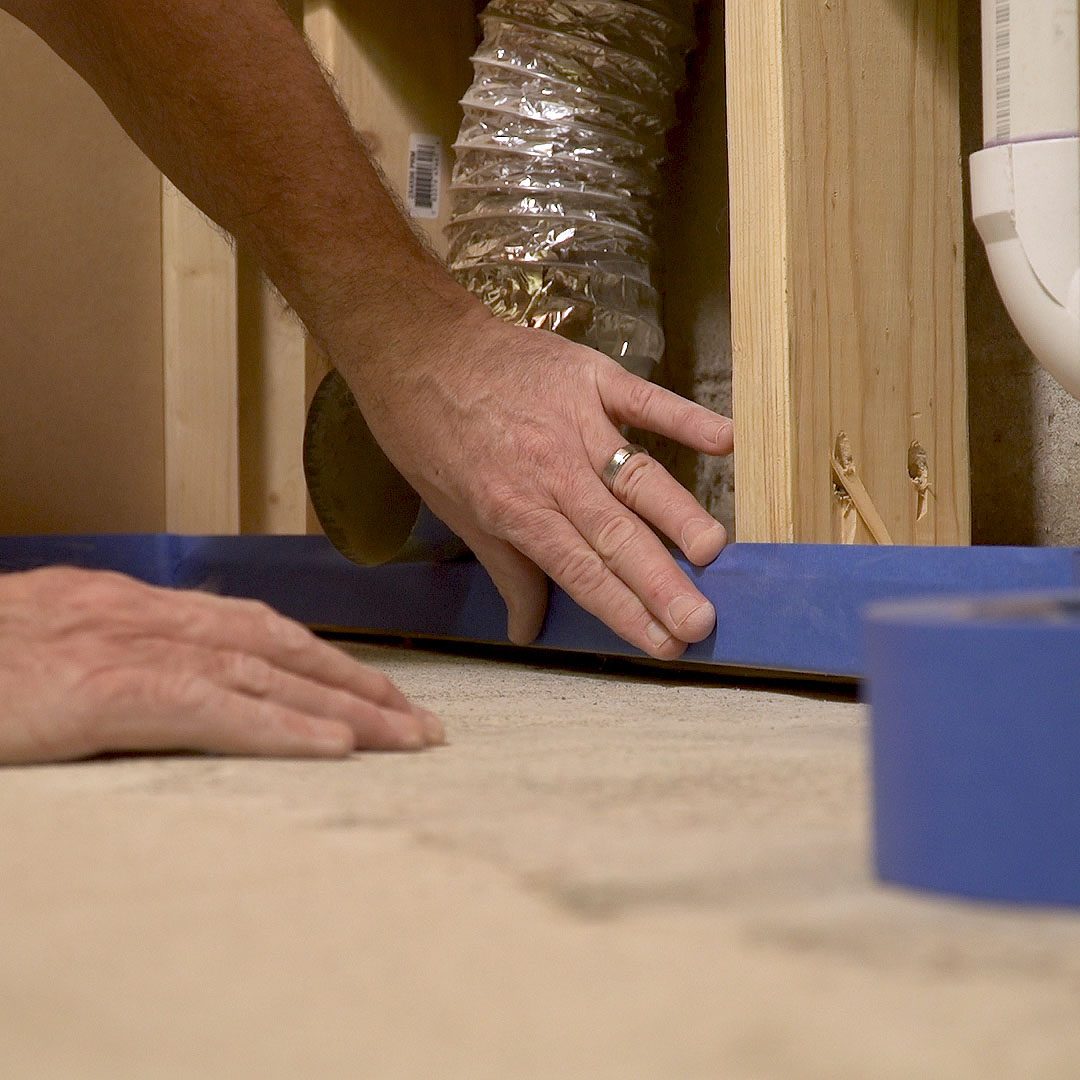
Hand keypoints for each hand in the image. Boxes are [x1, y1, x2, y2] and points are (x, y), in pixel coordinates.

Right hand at [0, 567, 443, 763]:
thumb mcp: (48, 640)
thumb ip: (114, 651)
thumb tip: (175, 678)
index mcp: (130, 604)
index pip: (253, 626)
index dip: (324, 657)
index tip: (377, 690)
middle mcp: (141, 613)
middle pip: (279, 643)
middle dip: (358, 681)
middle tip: (420, 720)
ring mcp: (123, 647)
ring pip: (264, 673)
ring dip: (345, 706)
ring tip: (407, 737)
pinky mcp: (100, 689)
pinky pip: (212, 709)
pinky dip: (281, 727)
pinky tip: (336, 748)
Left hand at [346, 312, 733, 659]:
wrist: (416, 347)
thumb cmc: (428, 434)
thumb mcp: (456, 510)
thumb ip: (506, 569)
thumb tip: (527, 631)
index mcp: (516, 508)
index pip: (582, 572)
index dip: (625, 611)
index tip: (663, 644)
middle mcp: (552, 471)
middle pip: (618, 536)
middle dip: (662, 584)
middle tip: (702, 621)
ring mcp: (577, 421)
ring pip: (640, 477)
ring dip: (679, 516)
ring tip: (713, 551)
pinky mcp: (591, 376)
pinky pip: (646, 400)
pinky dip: (685, 417)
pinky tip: (725, 440)